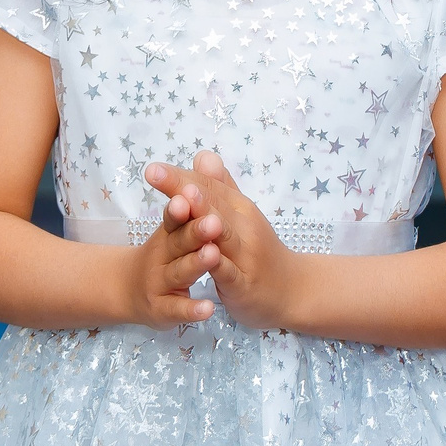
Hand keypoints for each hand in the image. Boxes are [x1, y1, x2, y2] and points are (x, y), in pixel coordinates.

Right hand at [119, 185, 221, 329]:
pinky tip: (208, 309)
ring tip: (212, 256)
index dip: (182, 206)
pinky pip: (178, 309)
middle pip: (179, 241)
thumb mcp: (174, 225)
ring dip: (195, 264)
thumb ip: (192, 196)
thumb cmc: (162, 254)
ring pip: (179, 273)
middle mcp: (161, 255)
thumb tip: (207, 156)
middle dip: (195, 231)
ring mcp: (160, 283)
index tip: (190, 193)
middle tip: (212, 222)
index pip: (175, 215)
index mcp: (168, 233)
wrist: (128, 290)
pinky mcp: (163, 310)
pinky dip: (191, 309)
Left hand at [144, 151, 295, 327]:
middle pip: (211, 203)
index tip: (152, 168)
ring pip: (222, 234)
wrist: (293, 290)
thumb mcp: (241, 216)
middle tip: (156, 173)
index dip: (179, 176)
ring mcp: (246, 255)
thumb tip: (202, 155)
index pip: (207, 186)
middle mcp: (243, 226)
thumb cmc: (258, 251)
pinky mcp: (245, 283)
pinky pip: (229, 273)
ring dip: (203, 217)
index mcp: (238, 208)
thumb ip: (220, 187)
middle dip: (183, 188)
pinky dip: (217, 264)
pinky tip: (205, 256)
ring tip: (184, 201)